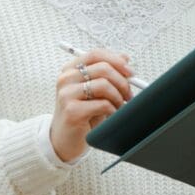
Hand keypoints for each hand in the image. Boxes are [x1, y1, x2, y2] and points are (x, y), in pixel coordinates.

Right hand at [51, 48, 133, 162]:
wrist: (64, 140)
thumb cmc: (82, 114)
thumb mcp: (95, 91)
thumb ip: (107, 73)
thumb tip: (125, 57)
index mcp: (71, 70)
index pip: (96, 54)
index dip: (117, 61)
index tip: (130, 72)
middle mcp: (66, 79)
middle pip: (103, 68)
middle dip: (122, 81)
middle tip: (128, 94)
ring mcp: (67, 94)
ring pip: (104, 85)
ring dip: (118, 97)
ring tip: (119, 106)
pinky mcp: (72, 111)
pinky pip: (103, 104)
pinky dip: (113, 110)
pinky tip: (111, 115)